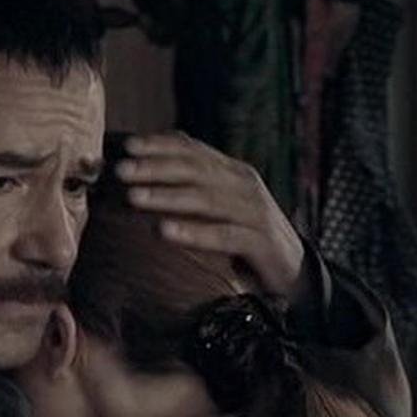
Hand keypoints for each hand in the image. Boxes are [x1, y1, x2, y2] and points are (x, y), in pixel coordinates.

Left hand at [115, 132, 306, 299]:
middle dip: (155, 167)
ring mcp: (255, 212)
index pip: (194, 150)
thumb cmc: (247, 237)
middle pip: (196, 169)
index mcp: (233, 172)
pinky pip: (224, 235)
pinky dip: (193, 232)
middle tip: (120, 170)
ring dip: (167, 196)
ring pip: (206, 198)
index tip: (127, 146)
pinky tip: (164, 232)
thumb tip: (148, 171)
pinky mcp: (262, 242)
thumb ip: (195, 188)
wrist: (295, 270)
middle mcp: (245, 185)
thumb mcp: (221, 206)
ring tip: (133, 198)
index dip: (161, 145)